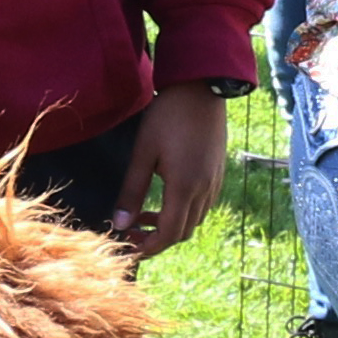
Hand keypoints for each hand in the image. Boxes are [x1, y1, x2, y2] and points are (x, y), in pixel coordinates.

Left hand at [108, 86, 230, 267]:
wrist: (201, 89)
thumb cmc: (167, 117)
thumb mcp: (143, 152)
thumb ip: (131, 190)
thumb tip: (119, 223)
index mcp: (185, 187)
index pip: (169, 234)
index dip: (148, 247)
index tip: (128, 248)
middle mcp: (204, 190)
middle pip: (182, 232)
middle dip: (156, 239)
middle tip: (129, 232)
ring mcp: (214, 182)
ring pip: (193, 220)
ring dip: (169, 225)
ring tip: (141, 215)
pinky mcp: (217, 173)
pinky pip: (202, 204)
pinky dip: (182, 211)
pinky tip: (164, 198)